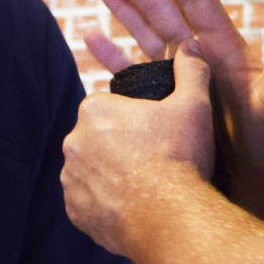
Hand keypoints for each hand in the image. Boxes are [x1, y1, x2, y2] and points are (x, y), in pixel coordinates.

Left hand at [61, 42, 213, 263]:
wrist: (170, 218)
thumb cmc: (180, 157)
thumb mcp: (193, 106)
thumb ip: (191, 72)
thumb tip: (191, 46)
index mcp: (94, 109)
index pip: (110, 107)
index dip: (135, 119)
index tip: (155, 133)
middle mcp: (72, 141)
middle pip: (98, 139)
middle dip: (120, 147)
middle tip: (153, 161)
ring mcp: (70, 179)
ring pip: (92, 171)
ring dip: (111, 176)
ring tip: (145, 188)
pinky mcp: (74, 211)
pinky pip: (89, 202)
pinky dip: (105, 204)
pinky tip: (132, 207)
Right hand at [85, 0, 263, 217]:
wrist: (254, 179)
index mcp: (224, 45)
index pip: (195, 0)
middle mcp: (198, 53)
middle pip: (160, 9)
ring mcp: (178, 74)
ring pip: (142, 30)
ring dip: (119, 6)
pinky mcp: (162, 97)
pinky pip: (131, 69)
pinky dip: (111, 52)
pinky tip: (91, 36)